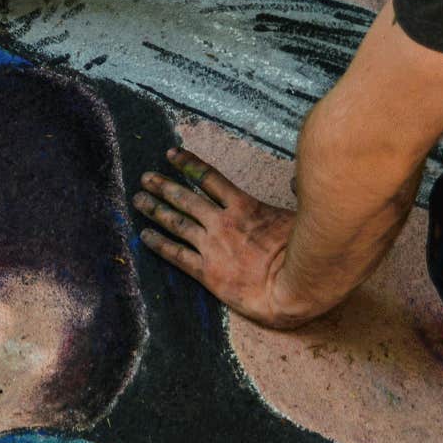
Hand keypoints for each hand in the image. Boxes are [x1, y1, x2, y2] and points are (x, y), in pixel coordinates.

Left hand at [133, 148, 337, 329]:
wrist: (294, 287)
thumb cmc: (303, 253)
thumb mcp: (299, 217)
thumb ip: (291, 198)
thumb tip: (297, 181)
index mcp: (244, 206)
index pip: (209, 178)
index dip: (187, 164)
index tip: (171, 154)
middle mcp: (222, 223)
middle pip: (186, 198)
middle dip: (163, 186)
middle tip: (145, 178)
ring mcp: (212, 247)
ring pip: (176, 223)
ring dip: (155, 210)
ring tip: (138, 200)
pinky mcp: (207, 273)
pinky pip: (176, 255)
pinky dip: (158, 244)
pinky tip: (145, 236)